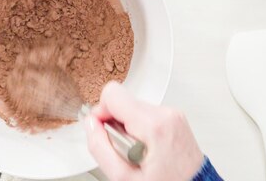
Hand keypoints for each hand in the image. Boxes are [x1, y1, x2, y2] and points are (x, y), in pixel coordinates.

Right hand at [85, 82, 203, 180]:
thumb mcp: (124, 177)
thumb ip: (100, 147)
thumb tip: (90, 125)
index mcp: (153, 125)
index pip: (113, 94)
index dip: (101, 112)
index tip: (104, 131)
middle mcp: (166, 113)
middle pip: (123, 102)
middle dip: (116, 124)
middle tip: (124, 150)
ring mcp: (173, 114)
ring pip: (134, 108)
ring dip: (129, 128)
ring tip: (138, 153)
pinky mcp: (175, 117)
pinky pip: (147, 114)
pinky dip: (141, 129)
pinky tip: (147, 149)